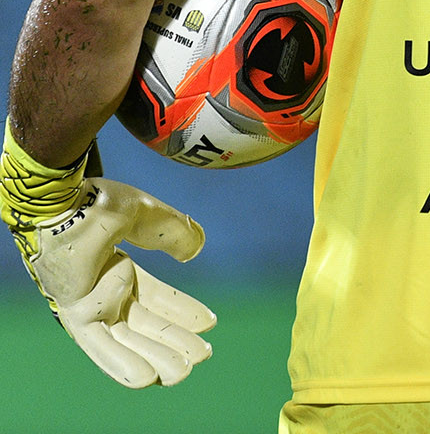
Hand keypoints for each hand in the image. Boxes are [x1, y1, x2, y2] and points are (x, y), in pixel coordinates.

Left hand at [1, 122, 214, 386]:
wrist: (66, 205)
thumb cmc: (100, 205)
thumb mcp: (147, 217)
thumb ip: (172, 232)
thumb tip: (195, 249)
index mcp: (119, 267)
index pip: (156, 298)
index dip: (182, 311)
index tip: (208, 322)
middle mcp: (105, 290)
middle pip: (145, 324)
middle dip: (174, 341)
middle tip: (204, 354)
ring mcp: (91, 304)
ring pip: (127, 339)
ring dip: (155, 357)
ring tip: (182, 373)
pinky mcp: (77, 317)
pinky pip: (101, 345)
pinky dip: (121, 363)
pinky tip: (146, 379)